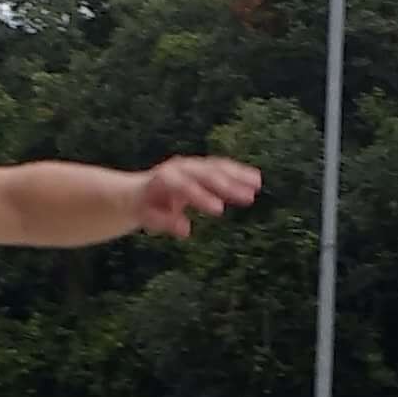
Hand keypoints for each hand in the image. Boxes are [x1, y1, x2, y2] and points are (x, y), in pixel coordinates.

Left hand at [128, 156, 262, 239]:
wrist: (139, 191)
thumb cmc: (145, 207)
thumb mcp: (149, 217)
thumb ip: (165, 222)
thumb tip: (186, 230)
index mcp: (165, 180)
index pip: (185, 187)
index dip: (203, 197)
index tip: (219, 210)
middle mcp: (179, 168)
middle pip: (206, 174)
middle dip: (227, 185)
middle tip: (248, 198)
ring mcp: (191, 166)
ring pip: (217, 168)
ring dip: (238, 176)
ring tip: (258, 184)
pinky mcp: (201, 168)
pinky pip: (221, 167)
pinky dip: (238, 173)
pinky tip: (256, 180)